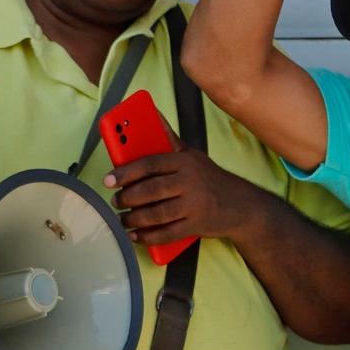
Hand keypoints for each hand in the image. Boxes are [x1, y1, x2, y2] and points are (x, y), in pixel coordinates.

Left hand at [105, 116, 265, 245]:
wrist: (241, 205)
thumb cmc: (210, 178)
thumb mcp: (191, 154)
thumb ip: (168, 137)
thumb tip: (151, 112)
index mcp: (185, 162)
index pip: (150, 164)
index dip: (126, 172)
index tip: (108, 179)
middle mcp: (190, 182)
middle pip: (150, 190)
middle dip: (127, 197)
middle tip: (116, 200)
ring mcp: (194, 206)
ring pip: (156, 214)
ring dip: (133, 219)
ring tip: (123, 218)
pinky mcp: (196, 226)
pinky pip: (166, 234)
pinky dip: (147, 237)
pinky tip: (136, 235)